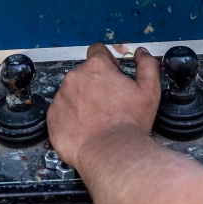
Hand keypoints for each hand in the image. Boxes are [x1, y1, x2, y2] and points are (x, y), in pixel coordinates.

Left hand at [48, 43, 161, 169]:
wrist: (111, 152)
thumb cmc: (129, 123)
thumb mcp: (149, 90)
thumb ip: (147, 65)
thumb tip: (142, 53)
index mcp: (97, 67)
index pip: (97, 50)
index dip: (107, 61)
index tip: (112, 74)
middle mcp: (75, 77)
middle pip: (85, 73)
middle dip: (95, 83)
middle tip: (109, 102)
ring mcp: (61, 96)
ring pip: (72, 91)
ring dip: (82, 100)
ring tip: (97, 118)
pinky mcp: (52, 116)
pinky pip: (61, 111)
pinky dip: (71, 116)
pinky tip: (86, 127)